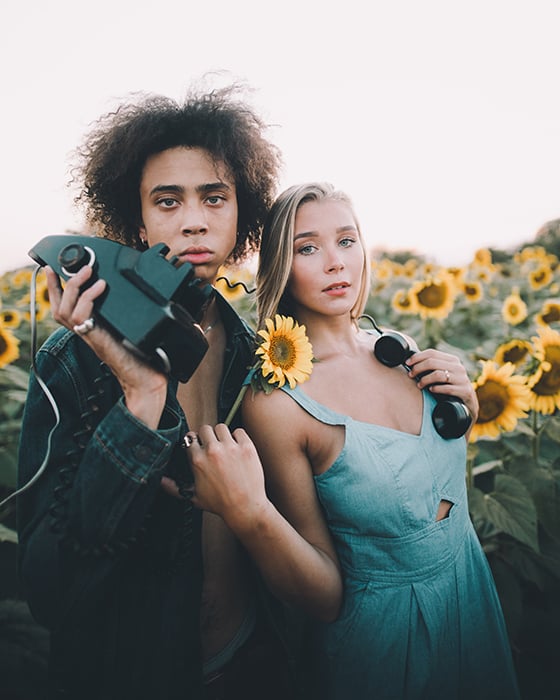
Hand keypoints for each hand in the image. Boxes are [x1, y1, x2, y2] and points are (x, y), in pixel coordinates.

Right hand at [45, 265, 167, 427]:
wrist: (148, 382)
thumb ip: (125, 314)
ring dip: (76, 287)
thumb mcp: (131, 329)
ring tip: (89, 273)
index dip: (56, 289)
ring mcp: (92, 339)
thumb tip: (130, 292)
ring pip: (65, 312)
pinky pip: (82, 318)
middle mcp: (87, 334)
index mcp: (91, 330)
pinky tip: (101, 287)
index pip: (64, 308)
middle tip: (79, 267)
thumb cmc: (145, 359)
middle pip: (58, 309)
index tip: (54, 269)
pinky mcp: (99, 342)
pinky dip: (89, 299)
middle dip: (61, 284)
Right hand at [183, 424, 270, 530]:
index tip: (198, 446)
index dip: (194, 442)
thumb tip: (161, 481)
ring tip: (225, 446)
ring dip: (222, 435)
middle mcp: (212, 450)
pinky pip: (239, 431)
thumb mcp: (193, 497)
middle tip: (213, 446)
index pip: (190, 438)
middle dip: (207, 436)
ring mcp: (230, 447)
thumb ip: (174, 487)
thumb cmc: (219, 503)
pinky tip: (238, 447)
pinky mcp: (246, 447)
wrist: (245, 507)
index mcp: (197, 460)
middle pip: (205, 429)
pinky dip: (238, 437)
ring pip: (221, 427)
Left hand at [405, 348, 478, 422]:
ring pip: (438, 374)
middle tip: (411, 375)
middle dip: (418, 368)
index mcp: (452, 360)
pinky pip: (447, 388)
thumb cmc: (449, 388)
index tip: (407, 363)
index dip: (417, 357)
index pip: (432, 353)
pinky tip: (431, 390)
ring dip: (425, 380)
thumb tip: (411, 362)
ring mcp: (462, 379)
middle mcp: (458, 367)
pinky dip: (436, 389)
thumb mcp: (442, 375)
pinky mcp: (465, 391)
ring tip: (419, 385)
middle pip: (433, 362)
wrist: (467, 406)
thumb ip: (432, 367)